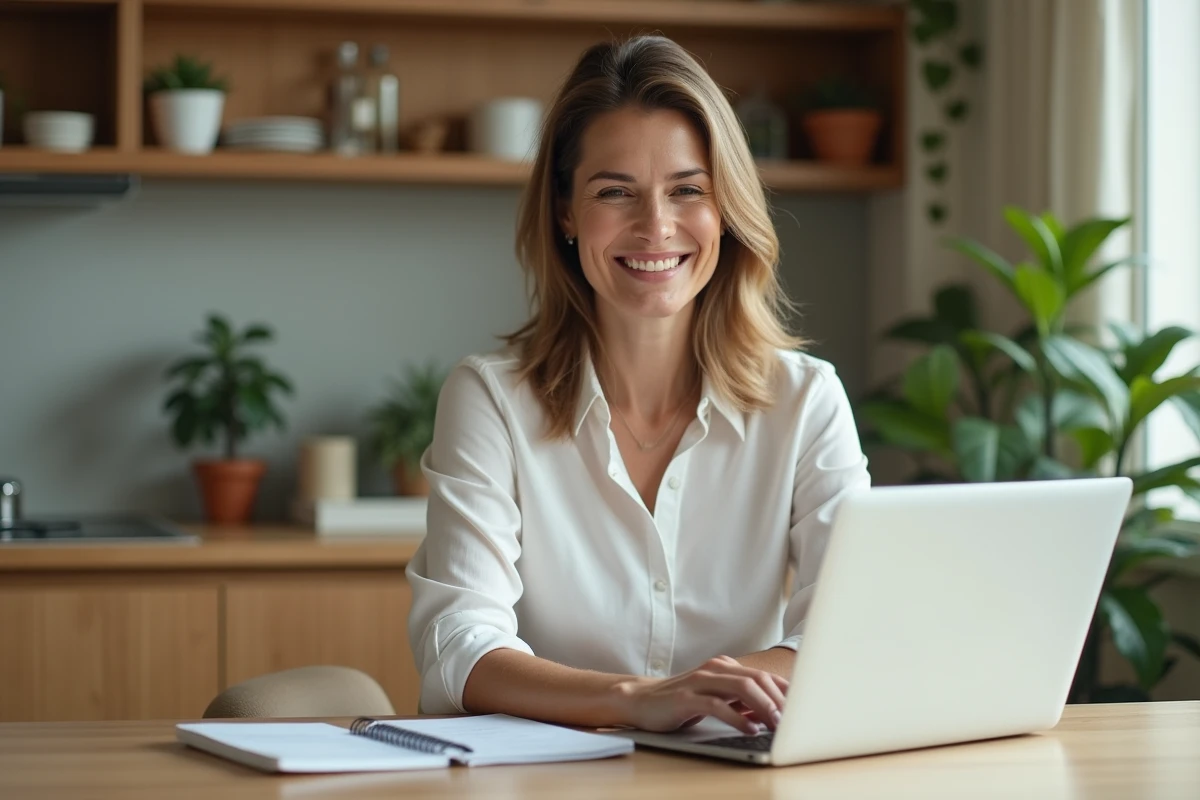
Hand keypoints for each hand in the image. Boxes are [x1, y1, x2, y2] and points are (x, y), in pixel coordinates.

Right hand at [614, 655, 787, 734]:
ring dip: (764, 707)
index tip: (804, 709)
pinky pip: (718, 706)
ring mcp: (700, 681)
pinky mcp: (686, 697)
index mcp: (725, 667)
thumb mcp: (717, 698)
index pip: (764, 676)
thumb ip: (742, 700)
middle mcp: (715, 669)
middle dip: (780, 700)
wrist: (642, 700)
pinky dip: (738, 718)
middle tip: (794, 721)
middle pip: (757, 679)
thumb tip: (774, 711)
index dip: (786, 691)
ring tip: (777, 725)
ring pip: (742, 688)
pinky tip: (750, 729)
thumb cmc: (683, 701)